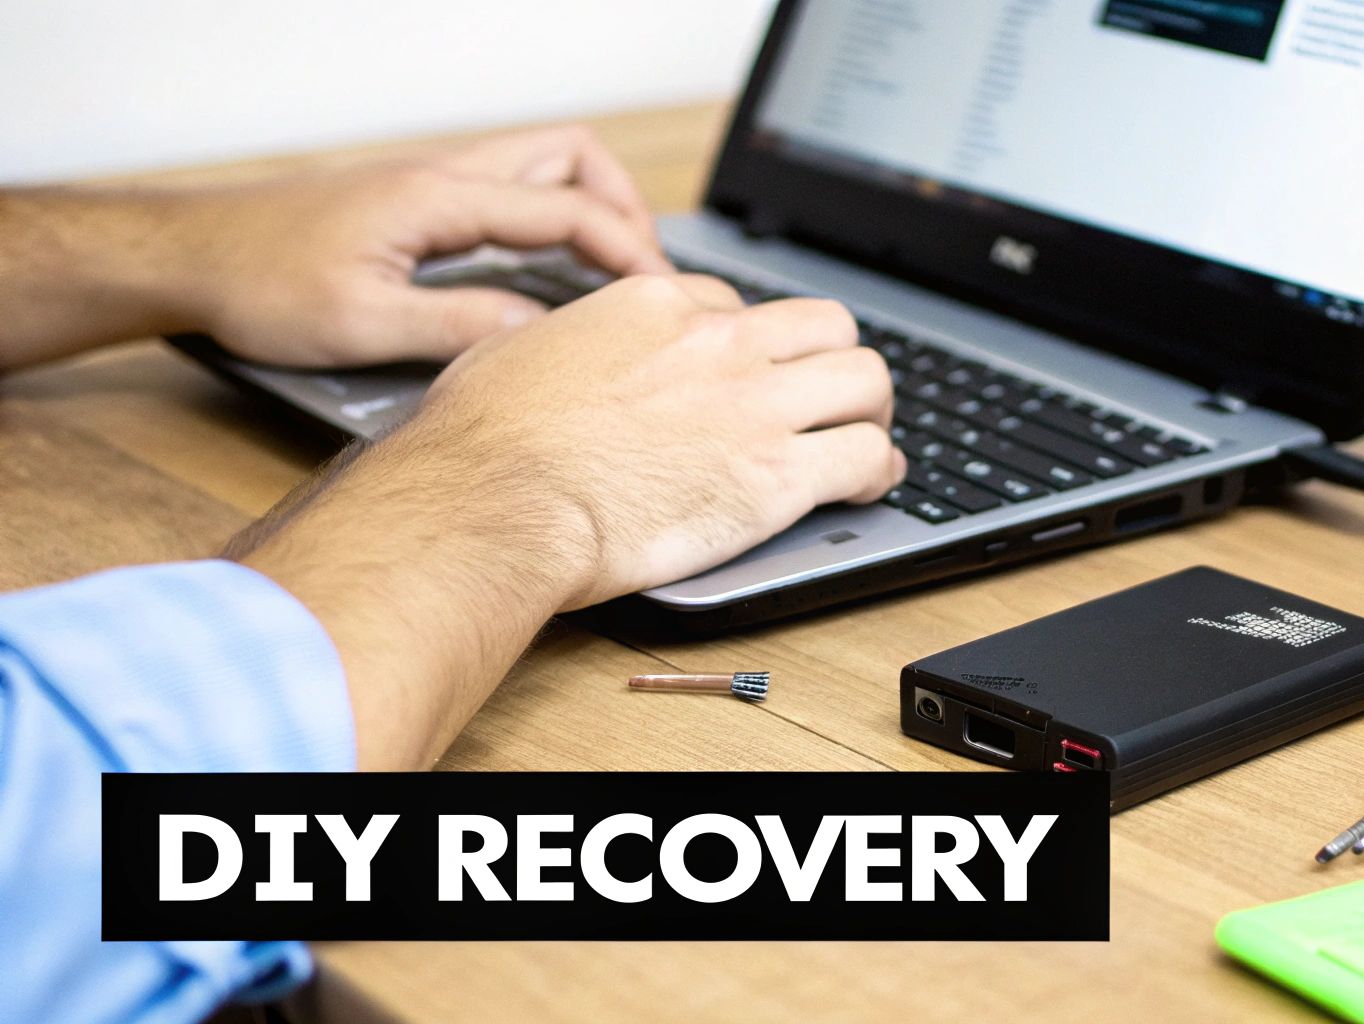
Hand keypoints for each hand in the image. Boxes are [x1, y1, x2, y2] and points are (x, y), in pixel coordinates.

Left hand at [177, 125, 671, 367]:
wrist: (189, 256)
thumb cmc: (258, 285)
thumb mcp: (364, 325)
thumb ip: (461, 326)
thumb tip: (540, 332)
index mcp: (437, 198)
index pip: (566, 210)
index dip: (628, 250)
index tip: (660, 293)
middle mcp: (440, 175)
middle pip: (570, 156)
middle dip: (622, 206)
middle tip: (642, 270)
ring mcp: (428, 181)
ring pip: (540, 165)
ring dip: (588, 205)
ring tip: (609, 268)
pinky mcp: (414, 199)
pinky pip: (507, 188)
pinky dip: (549, 215)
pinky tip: (546, 267)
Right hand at [236, 275, 903, 766]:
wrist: (496, 504)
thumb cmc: (483, 444)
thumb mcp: (512, 351)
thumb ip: (561, 340)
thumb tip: (557, 347)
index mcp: (655, 306)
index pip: (737, 305)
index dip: (750, 345)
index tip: (749, 378)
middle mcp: (718, 343)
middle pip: (824, 325)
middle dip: (833, 361)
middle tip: (830, 398)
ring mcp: (755, 405)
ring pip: (866, 378)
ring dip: (871, 410)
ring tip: (865, 438)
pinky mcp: (776, 476)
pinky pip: (866, 456)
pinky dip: (879, 470)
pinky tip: (870, 484)